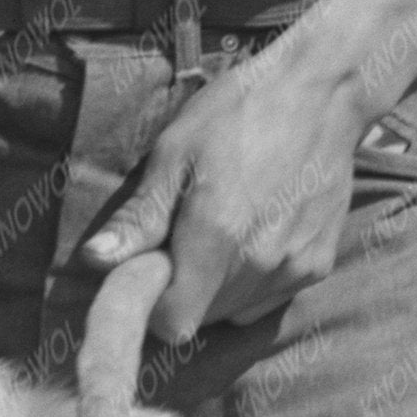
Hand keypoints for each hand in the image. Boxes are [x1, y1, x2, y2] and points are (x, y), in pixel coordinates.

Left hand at [82, 33, 374, 341]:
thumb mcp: (175, 152)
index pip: (174, 322)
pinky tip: (255, 233)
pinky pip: (268, 298)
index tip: (153, 266)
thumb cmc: (238, 112)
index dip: (154, 302)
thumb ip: (141, 217)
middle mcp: (259, 263)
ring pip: (235, 311)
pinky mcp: (318, 266)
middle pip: (202, 318)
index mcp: (216, 236)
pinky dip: (253, 280)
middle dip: (184, 290)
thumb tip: (94, 260)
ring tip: (223, 230)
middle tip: (185, 237)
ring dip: (218, 287)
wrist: (321, 94)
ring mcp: (294, 268)